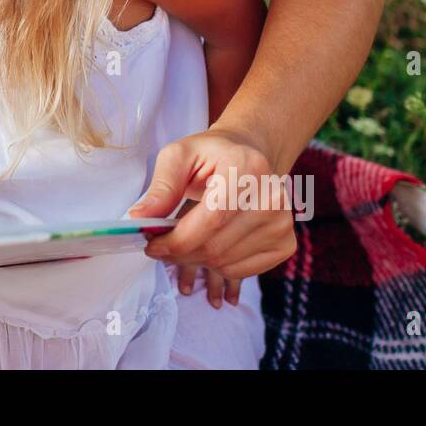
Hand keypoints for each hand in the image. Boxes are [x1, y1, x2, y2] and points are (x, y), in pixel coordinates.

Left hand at [128, 128, 296, 307]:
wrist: (249, 154)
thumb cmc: (210, 154)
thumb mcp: (178, 155)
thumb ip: (161, 187)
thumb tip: (138, 218)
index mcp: (246, 168)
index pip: (212, 219)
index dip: (177, 240)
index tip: (152, 245)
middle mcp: (272, 197)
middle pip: (217, 246)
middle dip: (180, 253)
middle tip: (160, 245)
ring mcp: (283, 223)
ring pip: (226, 263)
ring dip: (195, 261)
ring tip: (184, 242)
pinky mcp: (286, 243)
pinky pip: (242, 271)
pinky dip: (217, 266)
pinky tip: (208, 246)